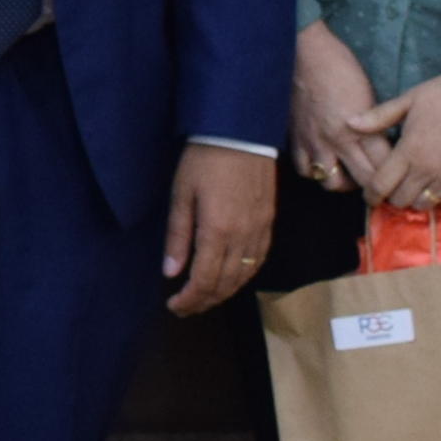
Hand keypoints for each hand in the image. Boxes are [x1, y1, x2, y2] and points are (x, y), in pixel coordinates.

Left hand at [163, 142, 278, 316]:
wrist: (240, 131)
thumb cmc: (204, 159)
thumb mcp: (181, 194)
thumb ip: (177, 236)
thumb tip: (171, 272)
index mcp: (217, 231)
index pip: (205, 281)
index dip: (189, 299)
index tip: (174, 306)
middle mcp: (243, 236)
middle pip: (226, 284)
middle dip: (204, 301)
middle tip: (186, 308)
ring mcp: (260, 230)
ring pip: (245, 275)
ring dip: (224, 292)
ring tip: (205, 298)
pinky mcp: (269, 221)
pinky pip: (259, 259)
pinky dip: (245, 276)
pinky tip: (233, 278)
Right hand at [288, 25, 394, 194]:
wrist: (305, 53)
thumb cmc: (341, 67)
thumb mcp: (369, 93)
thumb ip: (378, 121)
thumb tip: (390, 142)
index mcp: (359, 128)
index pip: (383, 165)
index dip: (396, 173)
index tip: (403, 175)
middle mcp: (337, 141)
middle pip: (363, 180)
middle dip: (378, 186)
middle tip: (385, 182)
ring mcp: (315, 143)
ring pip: (332, 183)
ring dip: (345, 183)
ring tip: (353, 175)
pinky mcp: (297, 140)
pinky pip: (305, 170)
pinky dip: (316, 171)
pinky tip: (325, 163)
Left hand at [355, 63, 440, 211]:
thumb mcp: (412, 98)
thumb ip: (381, 116)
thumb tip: (350, 123)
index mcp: (409, 150)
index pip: (380, 185)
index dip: (371, 194)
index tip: (371, 195)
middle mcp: (428, 170)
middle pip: (401, 201)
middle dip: (394, 197)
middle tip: (397, 186)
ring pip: (426, 206)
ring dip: (418, 199)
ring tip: (419, 186)